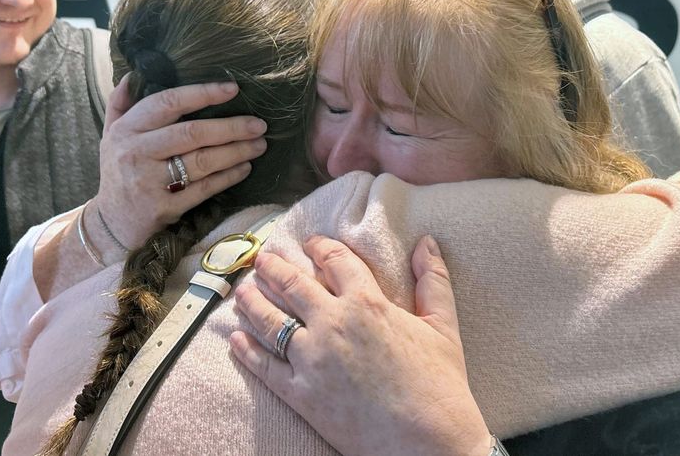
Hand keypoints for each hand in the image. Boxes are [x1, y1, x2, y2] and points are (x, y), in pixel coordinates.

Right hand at [92, 75, 268, 249]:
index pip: (167, 102)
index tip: (232, 89)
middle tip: (259, 124)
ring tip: (259, 145)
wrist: (110, 224)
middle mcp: (136, 152)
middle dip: (231, 127)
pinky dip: (228, 177)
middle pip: (192, 133)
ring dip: (236, 152)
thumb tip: (132, 75)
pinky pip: (204, 188)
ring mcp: (150, 182)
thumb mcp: (110, 136)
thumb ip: (120, 104)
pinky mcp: (164, 207)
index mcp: (126, 129)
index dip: (202, 93)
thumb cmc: (118, 173)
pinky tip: (244, 168)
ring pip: (202, 161)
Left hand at [230, 236, 491, 455]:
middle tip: (263, 258)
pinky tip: (235, 339)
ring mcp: (311, 359)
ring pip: (270, 320)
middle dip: (275, 267)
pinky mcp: (299, 394)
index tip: (311, 243)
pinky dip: (246, 350)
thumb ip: (433, 280)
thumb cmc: (440, 386)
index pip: (335, 261)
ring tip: (242, 291)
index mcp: (366, 303)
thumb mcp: (443, 326)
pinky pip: (263, 366)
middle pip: (293, 285)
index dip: (320, 248)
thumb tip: (427, 243)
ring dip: (252, 301)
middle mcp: (332, 324)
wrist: (428, 444)